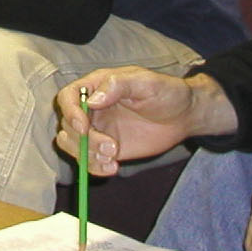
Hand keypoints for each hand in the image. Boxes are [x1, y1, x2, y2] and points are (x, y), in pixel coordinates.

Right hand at [54, 67, 231, 173]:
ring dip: (87, 155)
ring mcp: (98, 129)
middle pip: (68, 125)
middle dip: (84, 140)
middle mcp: (92, 109)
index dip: (70, 112)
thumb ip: (119, 85)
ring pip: (72, 145)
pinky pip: (88, 160)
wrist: (183, 116)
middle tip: (112, 148)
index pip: (68, 96)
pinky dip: (95, 168)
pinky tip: (113, 168)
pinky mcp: (106, 148)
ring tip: (113, 158)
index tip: (83, 127)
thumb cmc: (166, 92)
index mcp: (97, 86)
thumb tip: (93, 100)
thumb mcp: (147, 83)